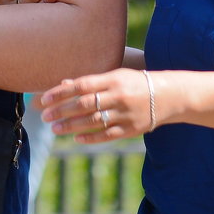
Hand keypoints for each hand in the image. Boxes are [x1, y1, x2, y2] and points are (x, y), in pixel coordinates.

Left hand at [37, 69, 154, 142]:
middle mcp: (118, 96)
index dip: (61, 93)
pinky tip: (76, 138)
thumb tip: (63, 84)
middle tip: (45, 116)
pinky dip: (90, 138)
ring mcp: (125, 114)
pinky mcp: (131, 129)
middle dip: (62, 111)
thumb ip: (90, 82)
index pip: (81, 85)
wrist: (168, 95)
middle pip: (84, 105)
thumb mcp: (114, 76)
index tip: (44, 99)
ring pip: (93, 121)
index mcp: (112, 79)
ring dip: (71, 126)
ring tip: (55, 128)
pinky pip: (107, 135)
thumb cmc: (134, 83)